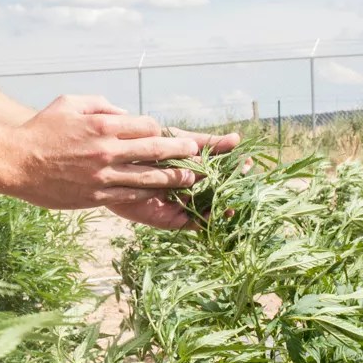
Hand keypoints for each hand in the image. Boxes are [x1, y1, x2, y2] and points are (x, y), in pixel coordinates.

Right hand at [8, 95, 200, 210]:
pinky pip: (131, 195)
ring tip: (190, 178)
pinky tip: (160, 194)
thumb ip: (99, 103)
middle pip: (156, 150)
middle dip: (180, 152)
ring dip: (173, 177)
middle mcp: (106, 150)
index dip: (161, 130)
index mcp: (102, 125)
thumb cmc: (40, 129)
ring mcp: (103, 175)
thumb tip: (121, 111)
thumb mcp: (69, 103)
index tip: (168, 134)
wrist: (15, 162)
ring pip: (149, 177)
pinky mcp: (96, 195)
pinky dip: (149, 194)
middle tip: (197, 154)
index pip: (146, 126)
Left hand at [108, 128, 244, 231]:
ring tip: (235, 201)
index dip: (236, 169)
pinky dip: (204, 221)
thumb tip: (237, 139)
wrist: (114, 161)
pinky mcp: (169, 219)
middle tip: (244, 182)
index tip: (249, 163)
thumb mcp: (178, 140)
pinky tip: (215, 214)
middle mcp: (191, 189)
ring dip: (223, 207)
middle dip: (233, 189)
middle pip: (218, 193)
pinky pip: (191, 224)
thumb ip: (207, 143)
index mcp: (195, 170)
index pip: (221, 171)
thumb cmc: (144, 146)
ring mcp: (181, 205)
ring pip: (208, 210)